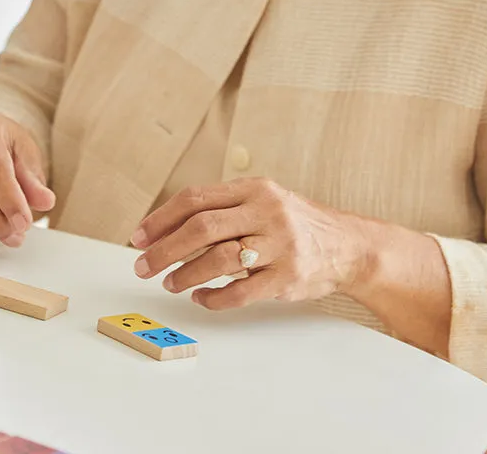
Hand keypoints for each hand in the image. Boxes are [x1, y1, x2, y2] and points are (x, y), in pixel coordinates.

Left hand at [130, 178, 365, 309]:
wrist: (348, 244)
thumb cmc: (294, 222)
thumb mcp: (263, 200)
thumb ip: (224, 208)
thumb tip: (167, 228)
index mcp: (253, 188)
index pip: (196, 198)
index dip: (161, 218)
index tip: (138, 236)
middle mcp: (266, 212)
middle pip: (202, 228)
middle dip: (164, 248)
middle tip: (142, 265)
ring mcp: (279, 245)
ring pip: (219, 259)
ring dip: (185, 274)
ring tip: (169, 283)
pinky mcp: (288, 277)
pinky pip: (242, 291)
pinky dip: (214, 298)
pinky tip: (200, 298)